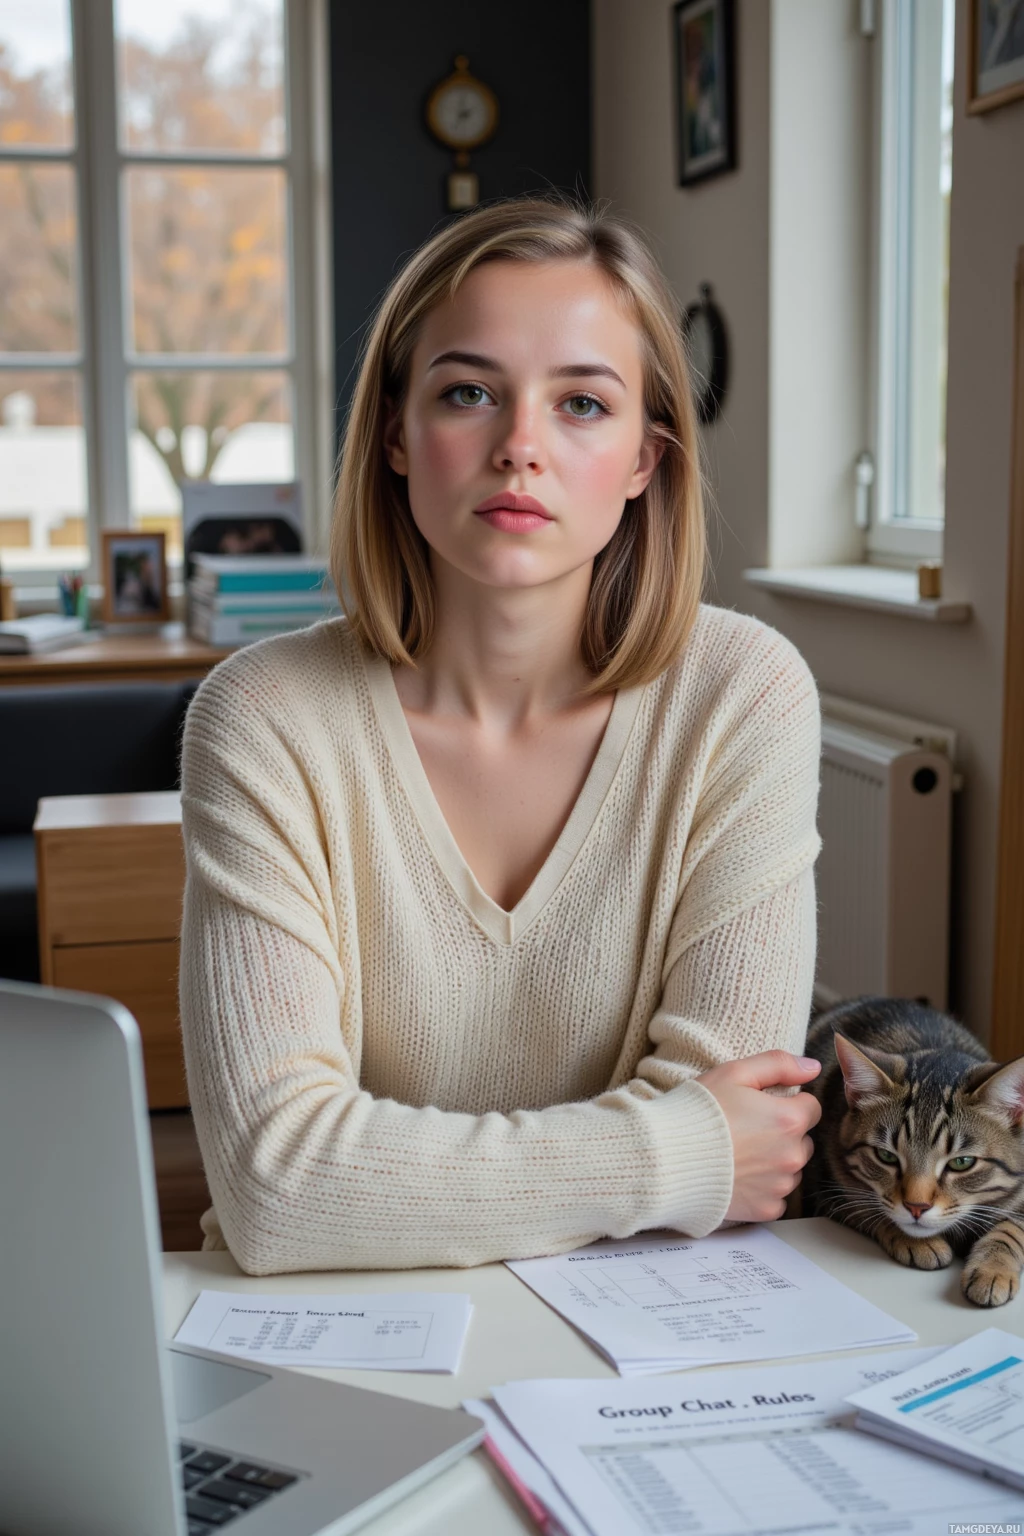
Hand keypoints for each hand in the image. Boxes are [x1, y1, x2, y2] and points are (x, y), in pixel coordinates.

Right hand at [696, 1052, 821, 1222]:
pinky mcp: (766, 1209)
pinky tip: (738, 1176)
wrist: (667, 1158)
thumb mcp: (735, 1073)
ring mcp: (780, 1185)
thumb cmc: (699, 1111)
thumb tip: (813, 1067)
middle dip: (783, 1134)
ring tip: (740, 1153)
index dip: (787, 1102)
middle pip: (802, 1140)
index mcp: (789, 1119)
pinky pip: (776, 1196)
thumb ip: (779, 1064)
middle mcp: (792, 1155)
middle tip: (747, 1129)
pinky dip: (763, 1189)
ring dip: (775, 1162)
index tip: (761, 1106)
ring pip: (791, 1169)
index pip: (811, 1107)